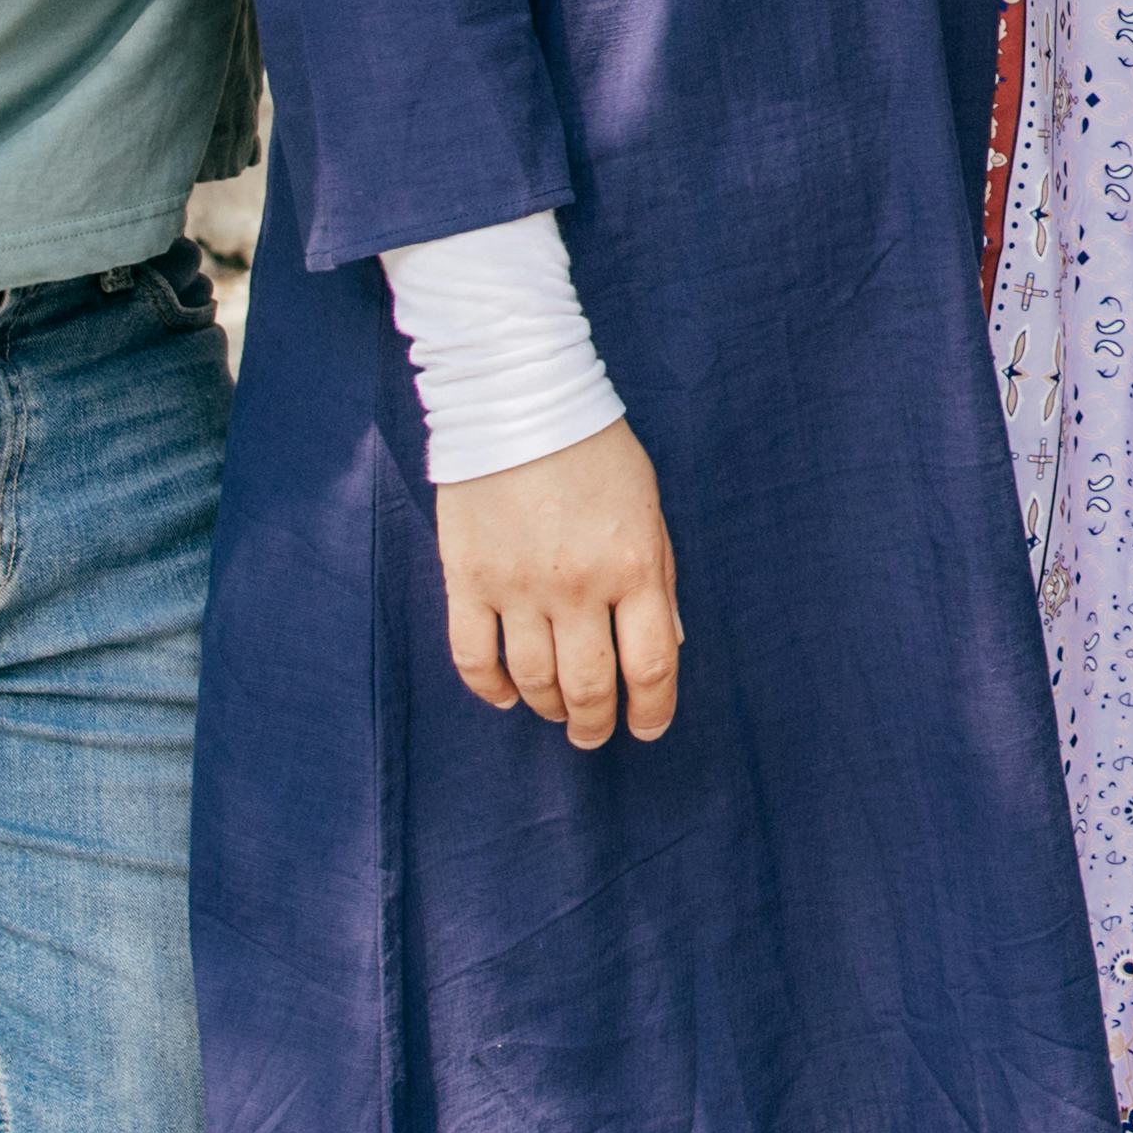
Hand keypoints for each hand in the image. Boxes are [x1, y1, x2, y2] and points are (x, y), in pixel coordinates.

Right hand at [433, 417, 679, 750]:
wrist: (518, 398)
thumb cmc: (595, 451)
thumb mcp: (649, 509)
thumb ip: (657, 579)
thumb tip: (664, 645)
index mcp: (634, 566)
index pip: (651, 666)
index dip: (653, 711)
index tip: (647, 728)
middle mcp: (578, 585)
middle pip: (590, 686)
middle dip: (595, 724)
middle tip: (593, 734)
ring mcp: (518, 585)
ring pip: (534, 680)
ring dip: (549, 708)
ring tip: (556, 712)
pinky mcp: (467, 577)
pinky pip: (473, 656)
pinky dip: (490, 688)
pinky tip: (506, 695)